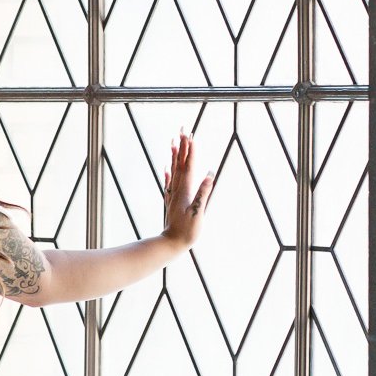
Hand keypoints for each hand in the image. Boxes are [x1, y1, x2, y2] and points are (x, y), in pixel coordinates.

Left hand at [162, 129, 215, 248]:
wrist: (170, 244)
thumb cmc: (187, 231)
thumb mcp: (198, 213)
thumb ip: (203, 193)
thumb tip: (209, 174)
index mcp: (185, 191)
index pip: (189, 166)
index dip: (190, 151)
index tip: (191, 136)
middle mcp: (177, 189)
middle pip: (180, 164)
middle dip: (183, 147)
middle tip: (183, 131)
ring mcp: (173, 195)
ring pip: (173, 171)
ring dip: (175, 156)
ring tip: (173, 142)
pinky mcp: (171, 201)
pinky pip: (169, 183)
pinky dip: (168, 173)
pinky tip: (166, 168)